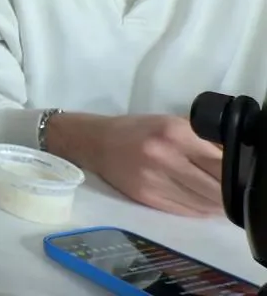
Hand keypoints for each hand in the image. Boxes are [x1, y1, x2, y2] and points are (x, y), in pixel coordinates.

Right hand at [89, 114, 223, 216]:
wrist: (96, 143)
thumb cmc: (138, 130)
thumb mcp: (173, 123)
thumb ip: (203, 139)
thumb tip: (233, 158)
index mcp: (175, 133)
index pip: (220, 163)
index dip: (234, 172)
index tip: (238, 174)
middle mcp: (165, 157)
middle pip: (215, 188)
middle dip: (228, 192)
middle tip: (231, 190)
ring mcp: (154, 180)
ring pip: (203, 204)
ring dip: (216, 204)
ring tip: (219, 198)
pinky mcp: (147, 198)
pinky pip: (185, 211)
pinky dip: (199, 210)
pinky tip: (202, 203)